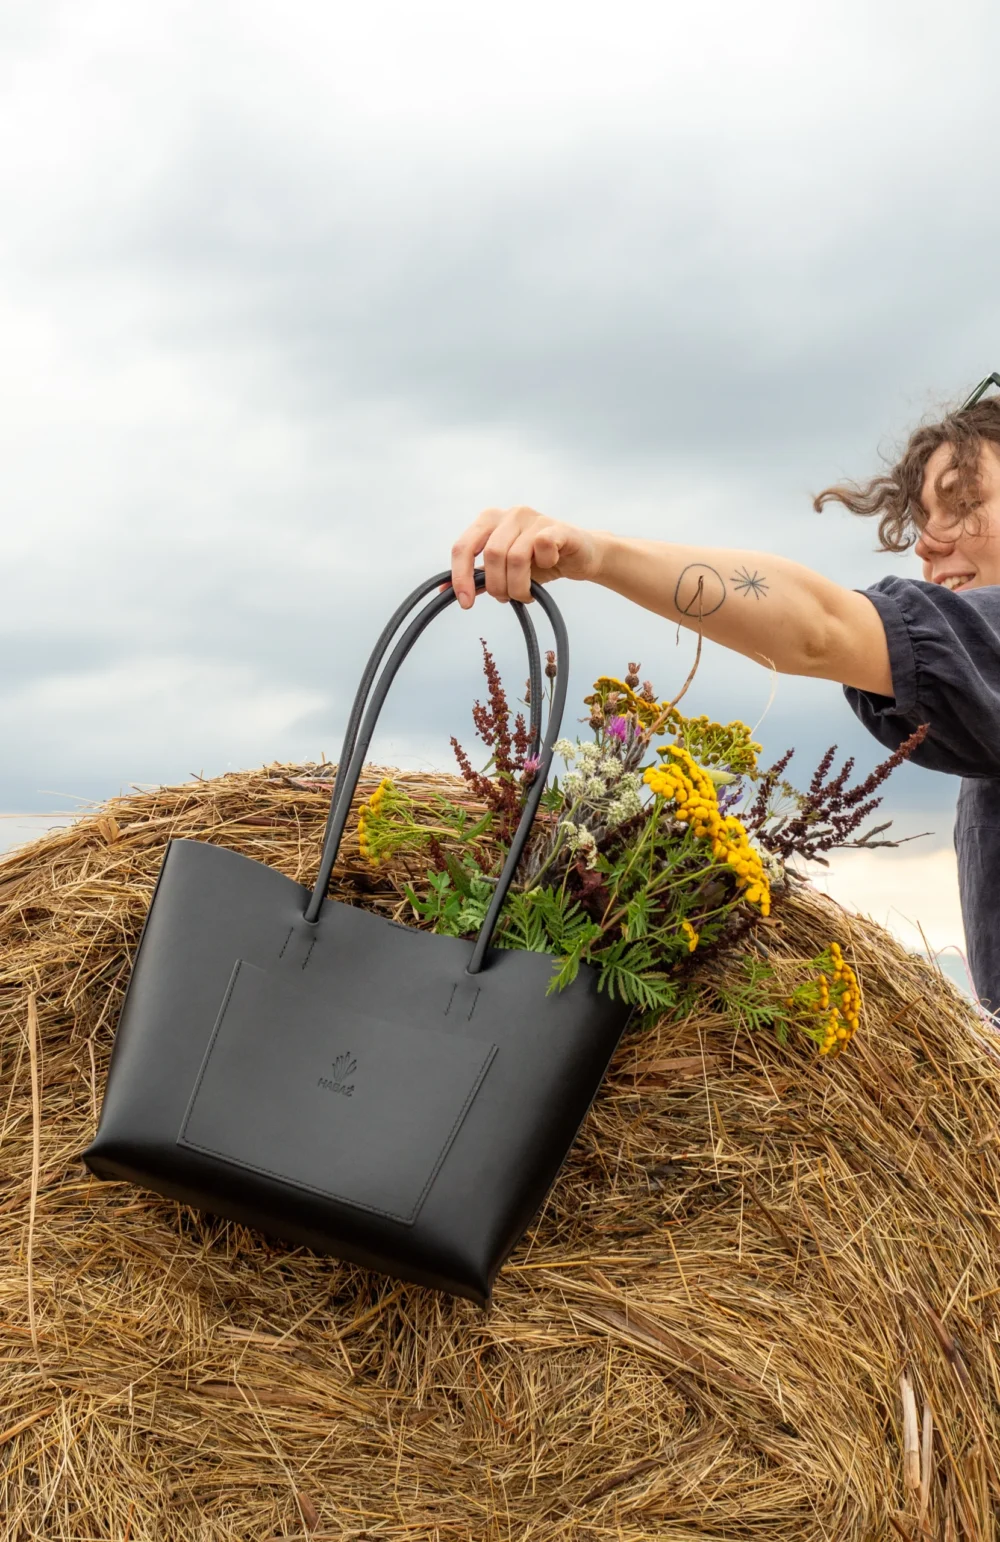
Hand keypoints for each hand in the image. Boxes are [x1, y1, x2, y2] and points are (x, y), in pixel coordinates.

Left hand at [450, 505, 605, 607]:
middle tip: (508, 598)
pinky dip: (542, 566)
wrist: (581, 556)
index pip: (463, 547)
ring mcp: (534, 518)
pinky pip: (542, 546)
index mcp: (489, 520)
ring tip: (526, 594)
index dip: (460, 577)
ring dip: (519, 585)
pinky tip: (548, 567)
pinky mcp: (557, 528)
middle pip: (491, 556)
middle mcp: (509, 514)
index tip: (466, 603)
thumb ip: (477, 577)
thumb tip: (444, 591)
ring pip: (515, 557)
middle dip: (497, 586)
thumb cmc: (539, 561)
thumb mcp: (503, 571)